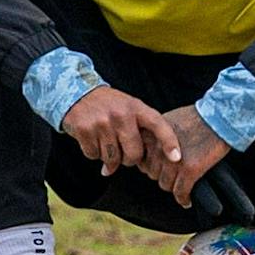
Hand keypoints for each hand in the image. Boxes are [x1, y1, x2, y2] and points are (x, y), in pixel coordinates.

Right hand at [62, 87, 181, 178]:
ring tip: (105, 141)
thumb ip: (137, 131)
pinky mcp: (84, 130)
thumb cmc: (109, 105)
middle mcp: (121, 114)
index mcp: (135, 107)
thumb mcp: (128, 108)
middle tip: (122, 150)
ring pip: (112, 159)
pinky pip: (93, 156)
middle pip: (133, 155)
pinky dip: (93, 153)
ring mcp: (102, 122)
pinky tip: (93, 140)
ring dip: (109, 158)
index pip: (158, 124)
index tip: (177, 158)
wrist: (78, 91)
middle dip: (129, 159)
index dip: (169, 142)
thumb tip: (136, 162)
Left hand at [145, 104, 228, 209]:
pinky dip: (184, 198)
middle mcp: (158, 149)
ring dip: (174, 186)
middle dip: (163, 175)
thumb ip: (156, 137)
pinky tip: (187, 200)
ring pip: (165, 185)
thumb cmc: (197, 117)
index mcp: (151, 136)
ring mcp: (172, 160)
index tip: (162, 168)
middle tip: (175, 174)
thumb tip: (150, 152)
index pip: (142, 162)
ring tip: (183, 184)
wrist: (219, 117)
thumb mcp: (167, 121)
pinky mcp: (189, 169)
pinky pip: (180, 192)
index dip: (152, 166)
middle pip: (153, 175)